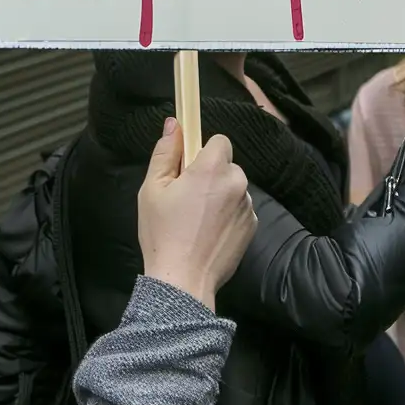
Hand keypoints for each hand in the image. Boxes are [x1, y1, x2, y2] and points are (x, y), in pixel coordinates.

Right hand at [136, 121, 256, 309]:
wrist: (184, 279)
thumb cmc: (163, 234)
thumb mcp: (152, 190)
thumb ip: (165, 153)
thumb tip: (174, 125)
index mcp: (211, 169)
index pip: (219, 140)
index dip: (202, 151)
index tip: (188, 166)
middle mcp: (237, 182)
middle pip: (226, 165)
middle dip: (209, 176)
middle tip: (185, 199)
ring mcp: (248, 205)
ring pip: (233, 188)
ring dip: (219, 196)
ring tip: (195, 221)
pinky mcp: (252, 225)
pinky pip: (239, 209)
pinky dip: (227, 216)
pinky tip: (207, 233)